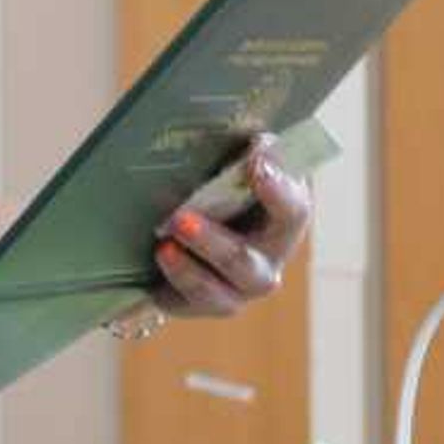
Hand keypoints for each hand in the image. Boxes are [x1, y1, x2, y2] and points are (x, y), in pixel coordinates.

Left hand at [151, 134, 313, 319]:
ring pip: (215, 293)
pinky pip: (181, 304)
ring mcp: (235, 291)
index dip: (279, 189)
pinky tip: (149, 277)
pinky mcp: (199, 306)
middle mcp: (265, 264)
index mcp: (283, 223)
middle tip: (181, 219)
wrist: (192, 225)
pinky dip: (165, 288)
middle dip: (212, 242)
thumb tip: (245, 138)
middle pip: (245, 261)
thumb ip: (244, 150)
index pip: (293, 210)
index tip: (257, 164)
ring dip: (186, 271)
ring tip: (162, 247)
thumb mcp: (234, 163)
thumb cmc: (222, 186)